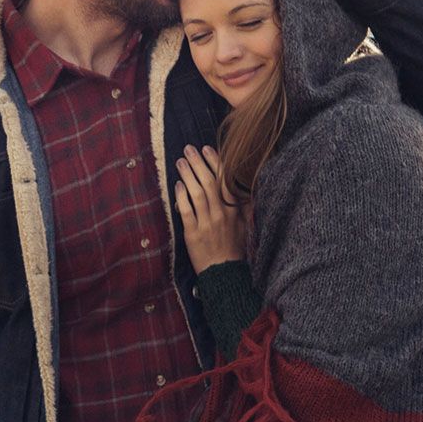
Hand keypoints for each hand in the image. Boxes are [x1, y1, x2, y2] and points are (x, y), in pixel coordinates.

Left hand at [174, 145, 249, 271]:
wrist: (225, 272)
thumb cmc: (234, 247)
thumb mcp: (244, 224)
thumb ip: (242, 204)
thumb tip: (241, 185)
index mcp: (235, 210)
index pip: (225, 180)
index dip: (215, 162)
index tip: (207, 149)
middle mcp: (222, 214)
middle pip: (209, 182)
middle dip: (198, 163)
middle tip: (188, 149)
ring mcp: (207, 223)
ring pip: (197, 193)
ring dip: (188, 175)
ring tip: (180, 162)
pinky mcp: (194, 234)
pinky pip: (187, 211)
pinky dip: (181, 196)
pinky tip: (177, 185)